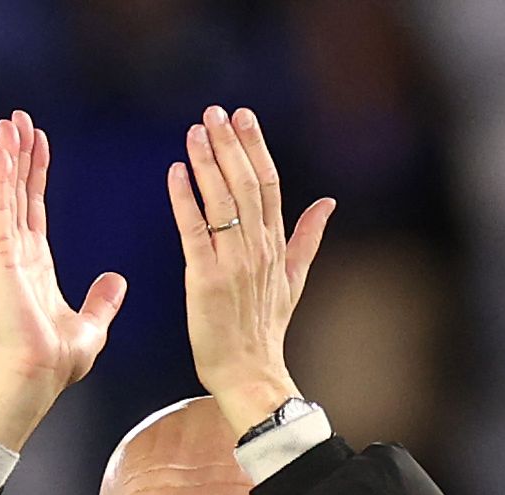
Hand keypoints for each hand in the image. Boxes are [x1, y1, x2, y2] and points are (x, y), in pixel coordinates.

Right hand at [0, 110, 127, 451]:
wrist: (39, 377)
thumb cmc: (56, 360)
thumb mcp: (91, 325)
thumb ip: (102, 300)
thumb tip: (117, 281)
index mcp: (36, 264)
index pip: (36, 208)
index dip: (37, 175)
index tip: (40, 145)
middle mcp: (17, 253)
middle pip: (18, 192)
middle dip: (18, 155)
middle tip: (19, 119)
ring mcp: (6, 254)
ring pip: (6, 194)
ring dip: (7, 158)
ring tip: (8, 124)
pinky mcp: (1, 258)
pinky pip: (0, 210)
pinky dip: (1, 180)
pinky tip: (3, 154)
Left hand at [167, 104, 334, 438]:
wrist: (251, 373)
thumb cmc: (265, 329)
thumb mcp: (294, 279)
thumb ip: (308, 237)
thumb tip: (328, 203)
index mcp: (276, 246)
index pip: (268, 184)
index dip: (255, 147)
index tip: (244, 116)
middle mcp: (258, 249)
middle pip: (245, 184)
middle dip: (230, 144)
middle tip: (215, 112)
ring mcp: (233, 263)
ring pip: (222, 201)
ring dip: (207, 162)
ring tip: (195, 131)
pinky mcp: (206, 279)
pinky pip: (194, 230)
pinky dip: (185, 199)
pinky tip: (176, 172)